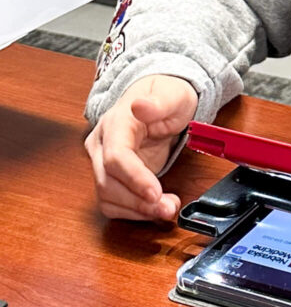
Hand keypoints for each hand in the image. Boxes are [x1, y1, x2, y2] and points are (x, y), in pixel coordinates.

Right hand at [84, 74, 198, 220]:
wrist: (161, 99)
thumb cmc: (167, 96)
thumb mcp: (172, 95)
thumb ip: (158, 103)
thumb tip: (139, 106)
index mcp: (115, 123)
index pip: (115, 156)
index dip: (134, 178)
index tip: (155, 193)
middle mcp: (102, 144)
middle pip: (107, 182)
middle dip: (138, 201)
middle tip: (168, 208)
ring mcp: (102, 162)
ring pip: (107, 197)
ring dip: (137, 210)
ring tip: (167, 209)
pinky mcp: (111, 177)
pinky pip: (113, 203)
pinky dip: (134, 212)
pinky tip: (155, 209)